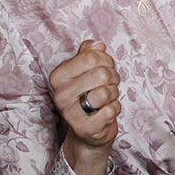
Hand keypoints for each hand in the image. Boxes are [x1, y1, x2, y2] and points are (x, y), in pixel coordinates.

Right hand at [49, 39, 120, 174]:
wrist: (87, 130)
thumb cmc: (89, 94)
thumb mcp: (86, 71)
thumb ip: (89, 53)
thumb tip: (98, 45)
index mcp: (58, 76)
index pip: (91, 56)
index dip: (105, 60)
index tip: (105, 67)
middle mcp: (60, 94)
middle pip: (101, 73)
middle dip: (112, 77)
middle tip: (109, 84)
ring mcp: (70, 113)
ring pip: (106, 92)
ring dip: (114, 93)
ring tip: (107, 98)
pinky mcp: (83, 128)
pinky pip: (111, 110)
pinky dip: (115, 108)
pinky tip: (107, 111)